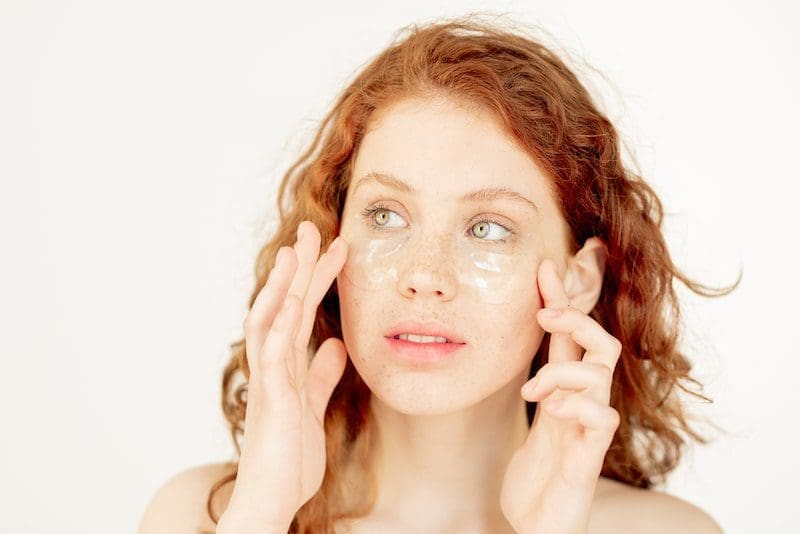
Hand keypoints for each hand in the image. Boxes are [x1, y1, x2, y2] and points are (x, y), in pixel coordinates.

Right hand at [219, 220, 348, 529]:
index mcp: (286, 366)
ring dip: (284, 283)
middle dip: (299, 266)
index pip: (300, 311)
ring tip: (298, 249)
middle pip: (284, 304)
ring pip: (272, 319)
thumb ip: (320, 376)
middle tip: (313, 228)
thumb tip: (334, 345)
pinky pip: (274, 354)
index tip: (335, 249)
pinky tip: (291, 300)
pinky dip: (281, 325)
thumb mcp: (313, 407)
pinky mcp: (272, 397)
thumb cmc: (289, 457)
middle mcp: (274, 365)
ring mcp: (270, 378)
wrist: (272, 498)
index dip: (316, 279)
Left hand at [499, 258, 621, 533]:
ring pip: (600, 372)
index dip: (562, 298)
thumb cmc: (536, 477)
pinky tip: (553, 410)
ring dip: (563, 371)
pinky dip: (577, 404)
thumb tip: (519, 344)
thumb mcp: (532, 422)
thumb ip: (538, 384)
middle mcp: (584, 402)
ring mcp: (590, 427)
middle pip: (601, 342)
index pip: (569, 336)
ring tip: (533, 391)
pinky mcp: (591, 455)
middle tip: (544, 315)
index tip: (544, 266)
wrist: (538, 525)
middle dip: (576, 317)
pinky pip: (601, 417)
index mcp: (565, 391)